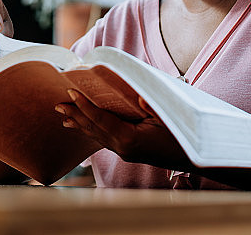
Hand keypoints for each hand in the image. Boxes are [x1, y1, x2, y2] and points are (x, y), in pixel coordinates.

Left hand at [55, 90, 189, 168]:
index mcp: (130, 139)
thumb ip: (152, 105)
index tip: (71, 92)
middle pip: (93, 129)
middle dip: (74, 115)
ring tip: (63, 116)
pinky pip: (104, 139)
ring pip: (96, 136)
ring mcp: (124, 151)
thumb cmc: (182, 136)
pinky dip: (91, 130)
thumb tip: (138, 96)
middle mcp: (122, 148)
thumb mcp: (168, 117)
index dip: (85, 106)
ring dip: (79, 124)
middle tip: (57, 104)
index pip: (101, 120)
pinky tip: (84, 127)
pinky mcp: (127, 151)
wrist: (193, 159)